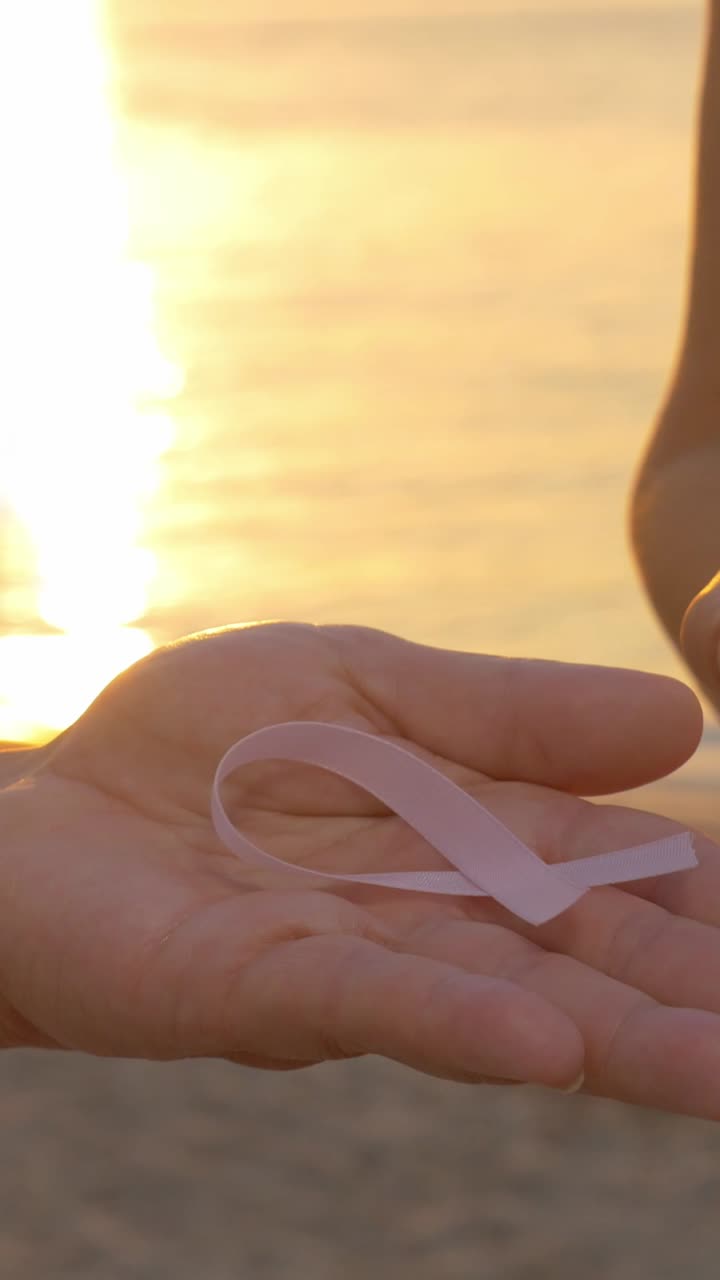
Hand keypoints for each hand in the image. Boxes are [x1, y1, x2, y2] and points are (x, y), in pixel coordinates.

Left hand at [1, 622, 717, 1116]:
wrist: (57, 801)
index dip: (703, 890)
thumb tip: (683, 718)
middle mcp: (432, 911)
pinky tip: (549, 1049)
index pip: (616, 864)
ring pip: (502, 998)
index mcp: (470, 831)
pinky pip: (367, 1002)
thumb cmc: (207, 740)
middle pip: (582, 953)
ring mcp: (352, 956)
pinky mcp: (255, 985)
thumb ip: (508, 708)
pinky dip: (459, 1025)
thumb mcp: (366, 679)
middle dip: (688, 993)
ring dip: (617, 1038)